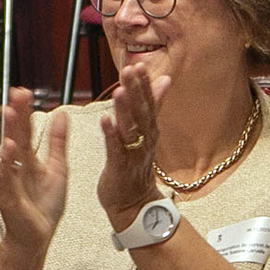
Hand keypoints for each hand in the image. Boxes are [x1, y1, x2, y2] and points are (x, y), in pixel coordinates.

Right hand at [0, 86, 68, 257]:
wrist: (36, 237)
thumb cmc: (44, 205)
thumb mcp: (57, 169)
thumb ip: (58, 143)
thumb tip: (62, 115)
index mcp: (28, 160)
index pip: (25, 131)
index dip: (24, 112)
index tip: (23, 91)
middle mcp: (16, 168)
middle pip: (16, 136)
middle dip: (16, 115)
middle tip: (15, 93)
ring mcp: (10, 182)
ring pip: (9, 154)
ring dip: (9, 134)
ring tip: (9, 113)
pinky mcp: (10, 199)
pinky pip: (8, 179)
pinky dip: (7, 165)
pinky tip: (8, 150)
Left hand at [97, 63, 169, 231]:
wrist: (135, 203)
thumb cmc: (136, 166)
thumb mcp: (147, 132)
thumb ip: (154, 105)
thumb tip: (165, 79)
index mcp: (149, 131)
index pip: (148, 104)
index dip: (143, 85)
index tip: (137, 66)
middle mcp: (144, 140)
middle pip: (141, 113)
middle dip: (136, 92)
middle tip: (130, 70)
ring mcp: (134, 155)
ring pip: (131, 129)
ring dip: (125, 110)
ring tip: (119, 91)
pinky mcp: (121, 169)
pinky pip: (116, 150)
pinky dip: (111, 135)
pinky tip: (105, 121)